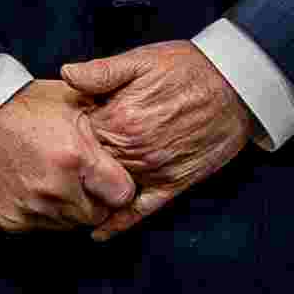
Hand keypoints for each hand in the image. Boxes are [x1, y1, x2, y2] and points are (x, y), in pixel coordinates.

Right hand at [0, 76, 138, 236]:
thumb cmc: (22, 107)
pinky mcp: (10, 220)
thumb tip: (133, 137)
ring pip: (70, 224)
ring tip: (56, 182)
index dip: (119, 187)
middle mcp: (56, 188)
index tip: (110, 179)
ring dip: (69, 209)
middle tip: (82, 181)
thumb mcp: (70, 101)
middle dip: (96, 201)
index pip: (122, 195)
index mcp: (77, 157)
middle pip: (97, 215)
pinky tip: (33, 189)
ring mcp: (31, 207)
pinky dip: (42, 214)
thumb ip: (104, 123)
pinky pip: (41, 228)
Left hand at [62, 38, 256, 219]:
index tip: (56, 133)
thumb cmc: (189, 68)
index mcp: (119, 119)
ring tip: (68, 195)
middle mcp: (134, 150)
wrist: (237, 86)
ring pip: (110, 189)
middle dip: (72, 166)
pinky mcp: (173, 184)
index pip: (75, 135)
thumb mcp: (142, 60)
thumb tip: (66, 75)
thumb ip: (102, 71)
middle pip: (88, 166)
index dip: (63, 134)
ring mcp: (154, 170)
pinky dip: (119, 224)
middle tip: (56, 166)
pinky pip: (140, 210)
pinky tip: (99, 234)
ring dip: (89, 193)